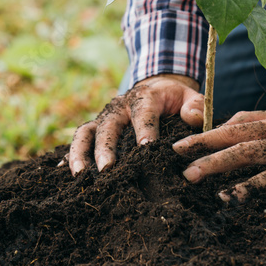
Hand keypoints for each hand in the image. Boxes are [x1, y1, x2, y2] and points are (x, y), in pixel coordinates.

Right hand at [63, 74, 202, 174]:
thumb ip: (195, 106)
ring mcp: (104, 118)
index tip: (147, 149)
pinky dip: (71, 155)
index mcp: (144, 97)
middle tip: (108, 169)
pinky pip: (80, 140)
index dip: (144, 129)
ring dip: (81, 153)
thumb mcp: (189, 97)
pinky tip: (70, 175)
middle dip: (106, 147)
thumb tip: (192, 117)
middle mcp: (119, 106)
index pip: (143, 112)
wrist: (155, 90)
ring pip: (87, 132)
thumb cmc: (173, 99)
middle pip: (108, 125)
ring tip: (81, 175)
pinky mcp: (96, 128)